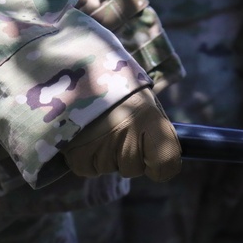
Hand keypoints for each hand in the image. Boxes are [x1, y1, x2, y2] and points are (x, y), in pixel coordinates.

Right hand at [62, 88, 181, 181]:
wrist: (81, 72)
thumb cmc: (121, 92)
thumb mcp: (147, 106)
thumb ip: (156, 135)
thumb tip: (164, 164)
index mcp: (150, 119)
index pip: (166, 164)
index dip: (162, 168)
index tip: (154, 160)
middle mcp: (127, 134)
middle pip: (133, 169)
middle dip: (129, 158)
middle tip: (119, 132)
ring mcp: (101, 145)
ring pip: (109, 169)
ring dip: (106, 156)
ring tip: (100, 129)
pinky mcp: (77, 152)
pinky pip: (88, 169)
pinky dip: (87, 158)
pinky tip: (86, 137)